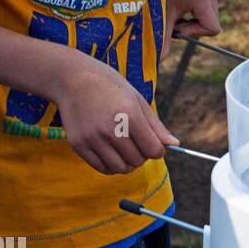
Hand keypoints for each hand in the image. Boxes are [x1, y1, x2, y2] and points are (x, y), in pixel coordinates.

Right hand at [53, 57, 179, 174]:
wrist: (73, 79)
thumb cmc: (111, 88)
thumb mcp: (137, 101)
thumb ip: (156, 126)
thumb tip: (175, 144)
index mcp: (130, 115)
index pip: (153, 149)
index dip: (158, 150)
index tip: (156, 146)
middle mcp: (110, 129)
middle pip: (137, 160)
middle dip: (143, 156)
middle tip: (139, 145)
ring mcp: (92, 138)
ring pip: (120, 168)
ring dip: (128, 164)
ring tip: (127, 150)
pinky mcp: (78, 145)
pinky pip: (101, 167)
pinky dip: (112, 166)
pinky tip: (113, 154)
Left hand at [161, 0, 220, 62]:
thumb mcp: (161, 13)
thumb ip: (162, 38)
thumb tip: (159, 60)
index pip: (212, 29)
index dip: (195, 33)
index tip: (177, 27)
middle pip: (211, 23)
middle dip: (192, 26)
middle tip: (173, 20)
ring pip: (208, 15)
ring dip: (191, 18)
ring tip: (173, 11)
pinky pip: (204, 6)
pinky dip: (191, 10)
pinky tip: (176, 3)